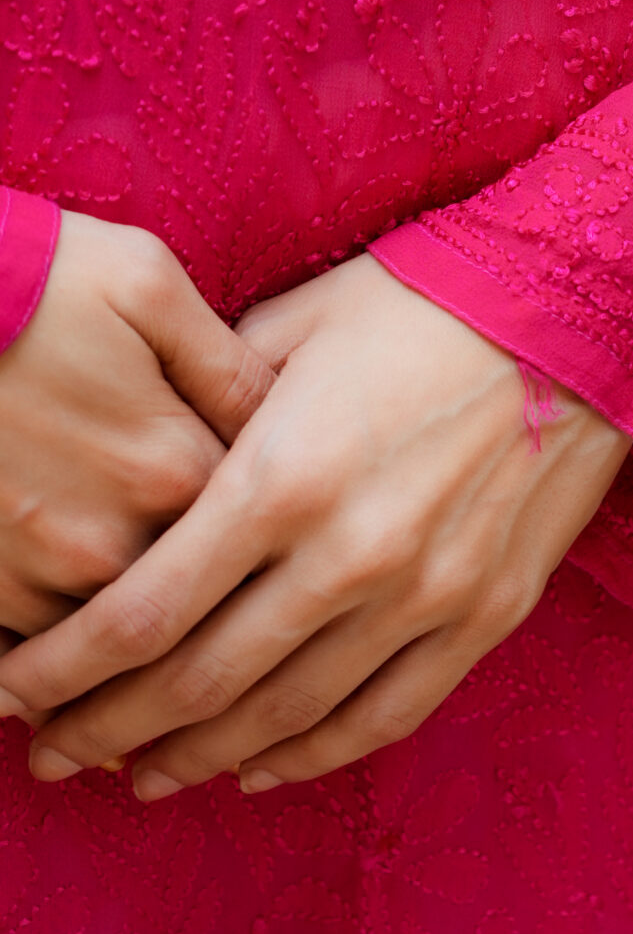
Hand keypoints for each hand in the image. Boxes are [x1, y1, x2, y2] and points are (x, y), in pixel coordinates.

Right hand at [0, 210, 272, 645]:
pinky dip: (66, 653)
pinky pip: (35, 652)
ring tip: (176, 644)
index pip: (262, 529)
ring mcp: (37, 575)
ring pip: (118, 643)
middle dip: (225, 605)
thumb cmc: (37, 280)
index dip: (280, 526)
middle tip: (251, 609)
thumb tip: (291, 414)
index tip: (296, 526)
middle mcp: (111, 540)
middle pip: (195, 602)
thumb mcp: (147, 287)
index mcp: (172, 464)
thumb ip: (225, 364)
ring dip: (147, 645)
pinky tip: (86, 652)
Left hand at [0, 254, 629, 798]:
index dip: (64, 669)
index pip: (142, 613)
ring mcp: (423, 597)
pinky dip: (310, 755)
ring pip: (284, 718)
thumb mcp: (297, 324)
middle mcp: (348, 555)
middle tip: (58, 751)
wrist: (581, 310)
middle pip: (197, 684)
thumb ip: (214, 401)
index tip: (16, 690)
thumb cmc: (427, 298)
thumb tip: (152, 462)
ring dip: (198, 756)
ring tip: (142, 772)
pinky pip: (382, 716)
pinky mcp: (485, 615)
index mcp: (283, 476)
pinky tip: (260, 765)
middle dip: (108, 728)